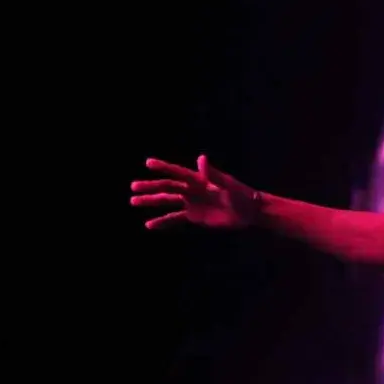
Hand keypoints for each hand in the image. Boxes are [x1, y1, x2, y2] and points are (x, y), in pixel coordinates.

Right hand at [131, 155, 258, 229]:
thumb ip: (213, 173)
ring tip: (133, 201)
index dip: (164, 167)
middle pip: (168, 187)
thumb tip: (201, 158)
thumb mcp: (227, 185)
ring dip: (151, 201)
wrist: (249, 211)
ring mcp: (192, 203)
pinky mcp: (194, 216)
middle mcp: (192, 190)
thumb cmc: (241, 194)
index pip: (178, 172)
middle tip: (133, 187)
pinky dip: (162, 221)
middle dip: (150, 187)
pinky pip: (174, 218)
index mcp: (199, 180)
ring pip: (167, 201)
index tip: (148, 163)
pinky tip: (149, 225)